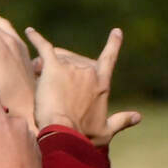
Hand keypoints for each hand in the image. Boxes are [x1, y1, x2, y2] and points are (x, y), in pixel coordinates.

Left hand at [23, 25, 141, 146]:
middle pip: (75, 59)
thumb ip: (122, 120)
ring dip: (47, 65)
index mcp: (102, 83)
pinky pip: (44, 47)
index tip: (116, 32)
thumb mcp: (106, 131)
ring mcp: (71, 67)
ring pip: (58, 57)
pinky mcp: (53, 67)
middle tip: (53, 87)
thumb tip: (138, 117)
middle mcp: (89, 71)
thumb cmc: (84, 136)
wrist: (64, 134)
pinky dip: (35, 38)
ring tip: (40, 80)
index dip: (113, 45)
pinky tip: (29, 32)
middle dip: (64, 69)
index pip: (109, 59)